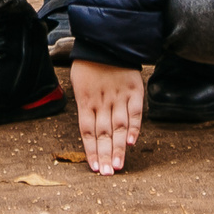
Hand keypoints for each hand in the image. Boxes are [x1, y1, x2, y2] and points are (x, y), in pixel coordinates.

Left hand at [70, 59, 144, 173]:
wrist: (106, 40)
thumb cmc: (89, 64)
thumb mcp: (79, 83)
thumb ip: (85, 106)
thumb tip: (89, 130)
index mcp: (86, 100)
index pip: (87, 131)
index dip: (91, 150)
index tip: (95, 168)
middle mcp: (102, 101)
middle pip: (103, 133)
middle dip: (104, 154)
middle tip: (107, 174)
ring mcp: (119, 96)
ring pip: (118, 126)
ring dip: (118, 147)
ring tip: (118, 165)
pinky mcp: (134, 90)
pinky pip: (135, 112)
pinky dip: (134, 127)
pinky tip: (131, 142)